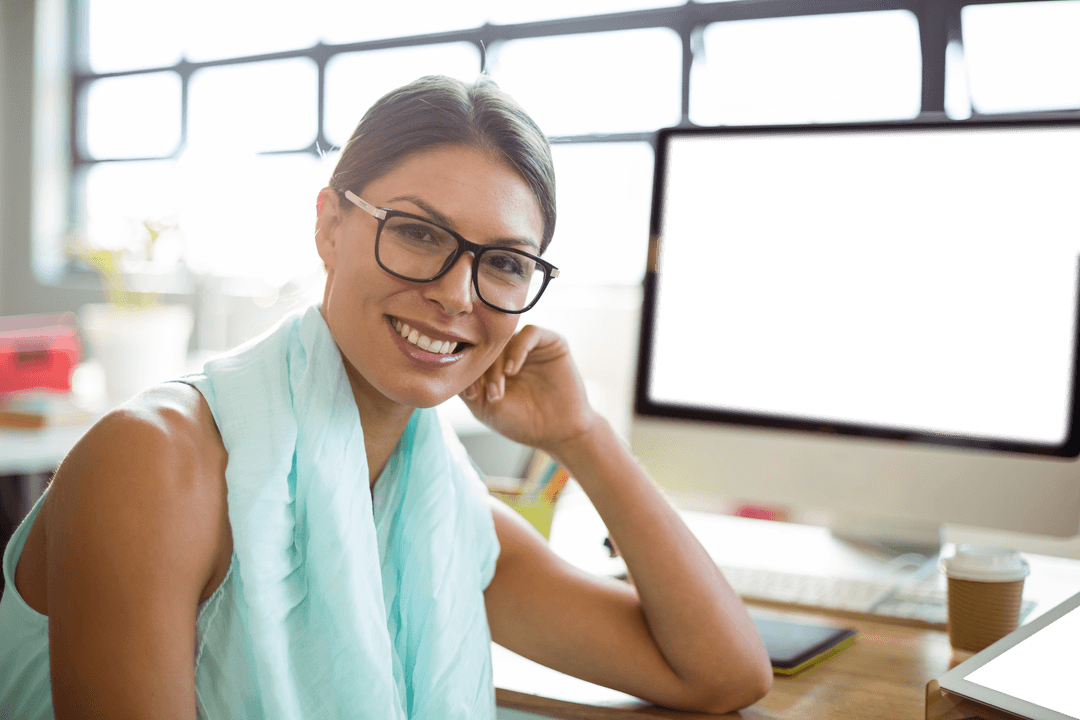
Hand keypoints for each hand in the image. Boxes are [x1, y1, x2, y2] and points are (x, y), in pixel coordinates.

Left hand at [460, 325, 600, 454]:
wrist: (559, 433)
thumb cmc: (522, 422)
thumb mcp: (484, 407)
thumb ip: (466, 386)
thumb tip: (445, 366)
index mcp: (495, 364)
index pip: (473, 351)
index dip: (466, 367)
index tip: (469, 394)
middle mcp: (512, 351)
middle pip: (486, 343)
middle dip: (482, 369)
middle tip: (489, 395)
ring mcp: (531, 346)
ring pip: (504, 338)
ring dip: (497, 364)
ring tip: (499, 390)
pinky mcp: (552, 343)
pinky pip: (530, 332)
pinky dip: (517, 349)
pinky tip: (512, 371)